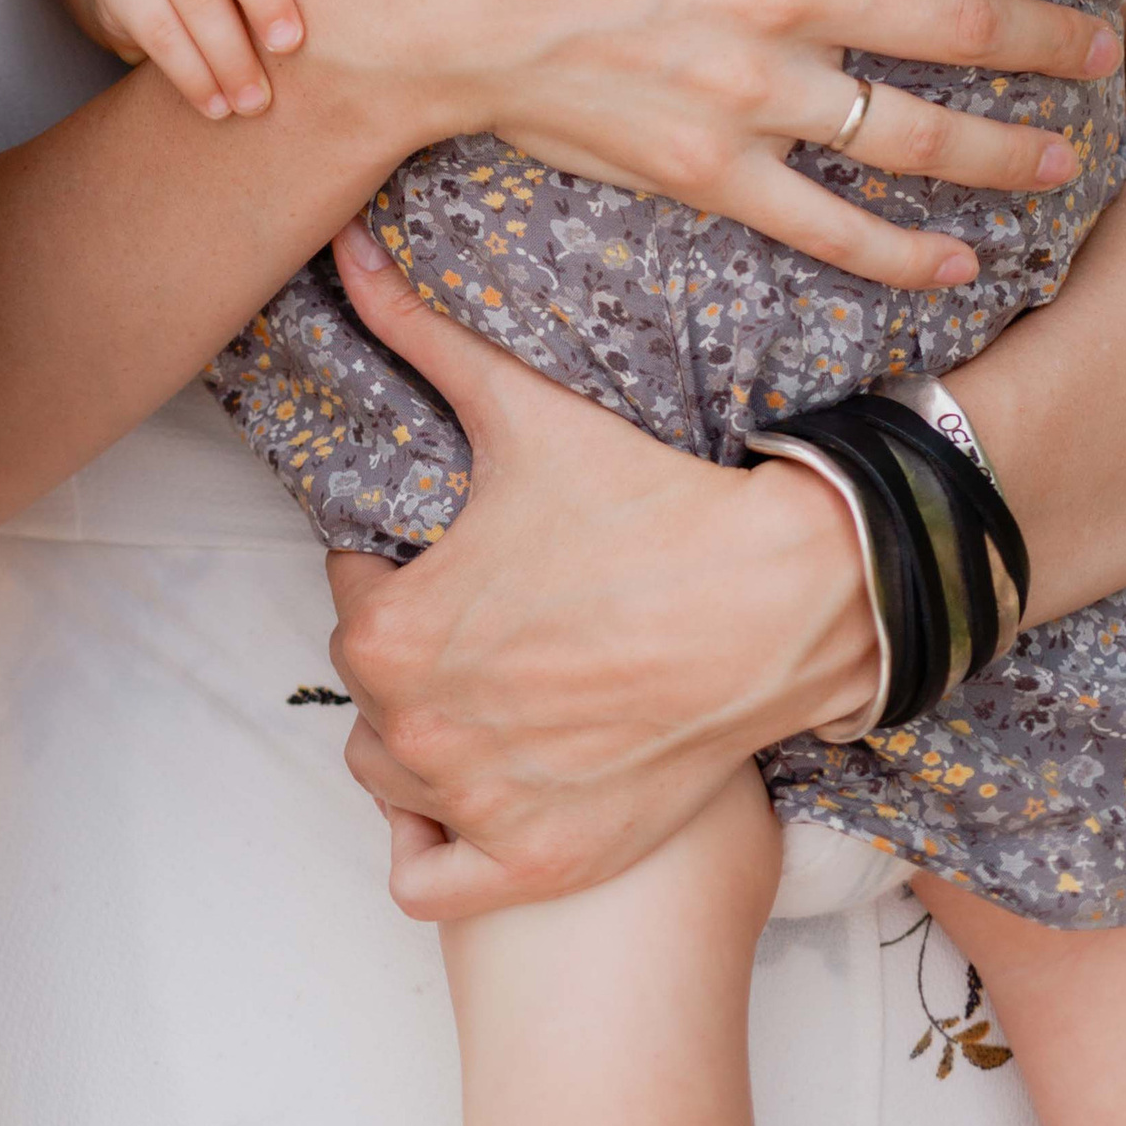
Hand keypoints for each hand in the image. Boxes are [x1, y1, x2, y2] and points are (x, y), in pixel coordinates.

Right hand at [284, 0, 1114, 290]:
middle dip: (1055, 30)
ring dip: (1012, 146)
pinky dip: (903, 255)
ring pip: (920, 132)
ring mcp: (753, 96)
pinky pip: (829, 225)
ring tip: (1070, 150)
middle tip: (1109, 36)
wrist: (409, 1)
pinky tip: (957, 265)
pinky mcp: (708, 169)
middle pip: (964, 21)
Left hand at [321, 231, 872, 913]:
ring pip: (392, 776)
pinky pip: (426, 879)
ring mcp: (480, 808)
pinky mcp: (539, 864)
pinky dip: (437, 844)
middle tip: (498, 614)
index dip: (403, 566)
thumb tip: (345, 246)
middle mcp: (420, 732)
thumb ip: (416, 331)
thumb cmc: (647, 503)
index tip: (465, 552)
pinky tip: (482, 784)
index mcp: (393, 630)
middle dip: (418, 649)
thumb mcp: (518, 408)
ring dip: (424, 739)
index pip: (352, 597)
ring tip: (498, 687)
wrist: (780, 599)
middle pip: (371, 690)